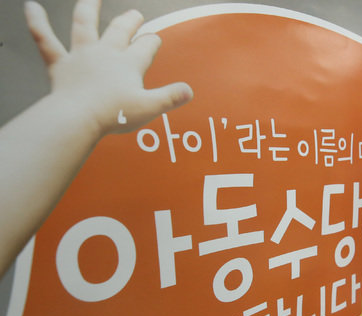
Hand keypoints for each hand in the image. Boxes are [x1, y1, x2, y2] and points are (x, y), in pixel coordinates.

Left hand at [24, 0, 192, 135]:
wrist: (78, 118)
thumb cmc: (112, 115)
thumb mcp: (149, 108)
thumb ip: (170, 98)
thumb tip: (189, 91)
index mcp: (129, 64)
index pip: (145, 47)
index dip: (151, 42)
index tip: (155, 39)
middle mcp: (106, 53)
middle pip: (121, 30)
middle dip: (131, 21)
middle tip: (136, 15)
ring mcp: (82, 56)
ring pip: (84, 24)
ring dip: (88, 7)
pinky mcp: (60, 64)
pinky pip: (45, 39)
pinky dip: (37, 22)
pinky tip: (31, 7)